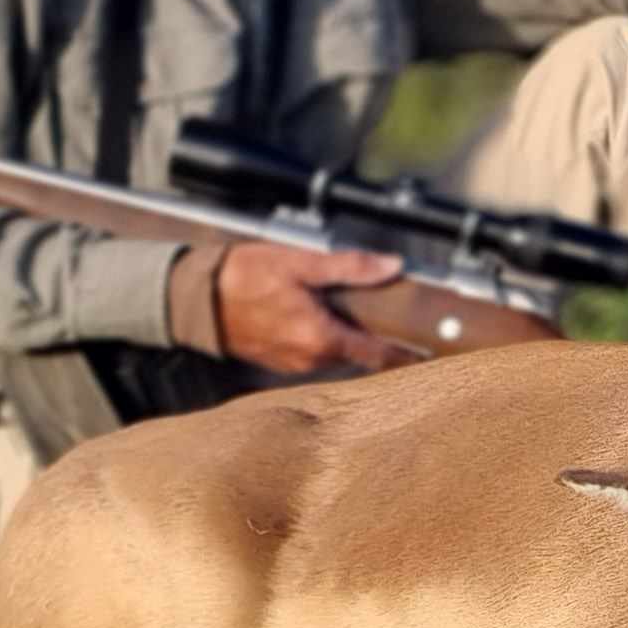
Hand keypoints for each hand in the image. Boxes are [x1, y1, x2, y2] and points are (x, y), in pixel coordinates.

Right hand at [214, 241, 420, 376]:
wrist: (196, 298)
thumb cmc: (244, 277)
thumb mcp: (300, 262)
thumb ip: (350, 267)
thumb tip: (391, 265)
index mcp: (321, 339)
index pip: (379, 355)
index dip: (408, 355)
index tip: (432, 355)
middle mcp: (310, 360)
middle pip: (359, 354)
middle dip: (379, 339)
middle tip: (400, 319)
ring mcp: (293, 365)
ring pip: (337, 353)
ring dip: (350, 337)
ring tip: (361, 313)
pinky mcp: (279, 361)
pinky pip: (314, 353)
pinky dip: (326, 338)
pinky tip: (323, 316)